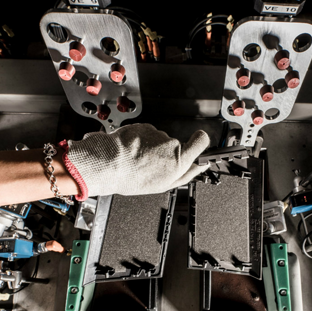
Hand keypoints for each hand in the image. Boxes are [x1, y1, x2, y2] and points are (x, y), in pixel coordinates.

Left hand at [60, 124, 209, 199]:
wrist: (109, 164)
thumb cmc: (133, 177)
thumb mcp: (164, 184)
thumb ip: (186, 174)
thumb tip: (201, 167)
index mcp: (179, 160)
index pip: (202, 141)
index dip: (200, 141)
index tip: (198, 142)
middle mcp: (170, 144)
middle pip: (176, 145)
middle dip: (166, 152)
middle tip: (152, 165)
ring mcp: (156, 134)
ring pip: (159, 140)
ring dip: (151, 148)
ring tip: (138, 160)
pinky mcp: (143, 126)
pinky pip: (146, 133)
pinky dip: (140, 141)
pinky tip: (131, 152)